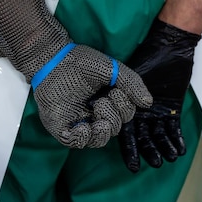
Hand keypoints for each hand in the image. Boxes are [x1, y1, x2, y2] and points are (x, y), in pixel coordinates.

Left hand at [33, 44, 151, 148]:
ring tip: (98, 117)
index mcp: (107, 102)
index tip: (115, 92)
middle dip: (113, 116)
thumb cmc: (81, 62)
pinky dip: (81, 139)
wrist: (53, 59)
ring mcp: (77, 122)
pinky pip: (74, 142)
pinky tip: (84, 127)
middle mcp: (93, 114)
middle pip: (113, 129)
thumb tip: (148, 103)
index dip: (124, 108)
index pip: (123, 116)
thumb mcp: (112, 69)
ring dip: (102, 132)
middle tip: (102, 100)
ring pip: (96, 140)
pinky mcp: (61, 126)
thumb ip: (131, 83)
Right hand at [118, 18, 200, 171]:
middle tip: (154, 165)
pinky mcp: (170, 109)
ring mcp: (154, 111)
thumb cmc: (147, 58)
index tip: (132, 165)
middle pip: (141, 137)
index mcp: (124, 105)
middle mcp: (138, 111)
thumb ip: (122, 96)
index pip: (124, 132)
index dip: (128, 150)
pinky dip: (176, 139)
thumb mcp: (130, 77)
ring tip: (169, 159)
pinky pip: (173, 128)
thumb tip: (113, 116)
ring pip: (158, 135)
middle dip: (147, 152)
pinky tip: (180, 150)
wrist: (170, 47)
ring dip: (163, 148)